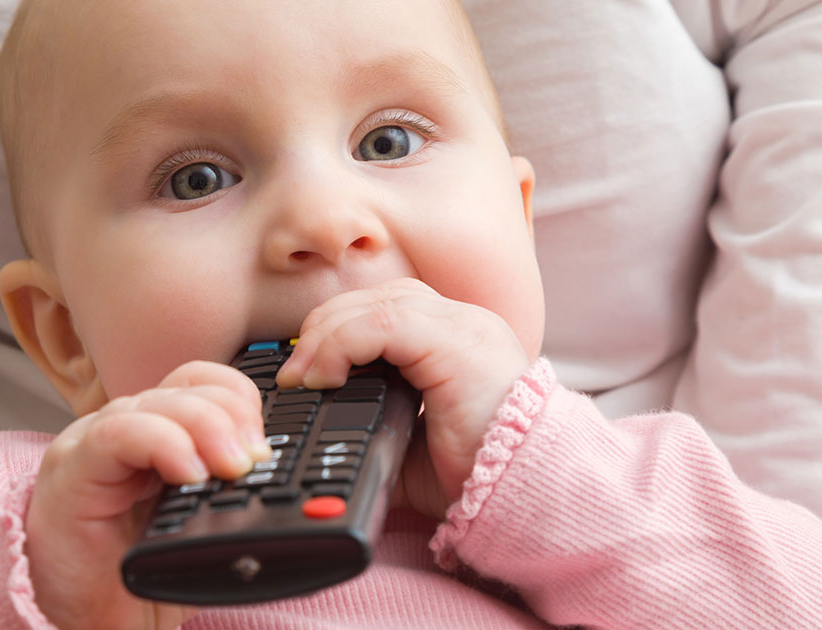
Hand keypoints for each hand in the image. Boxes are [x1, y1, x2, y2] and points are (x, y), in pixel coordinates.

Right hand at [24, 361, 270, 629]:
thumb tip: (283, 494)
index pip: (208, 384)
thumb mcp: (201, 532)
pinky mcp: (73, 465)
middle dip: (234, 418)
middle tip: (255, 462)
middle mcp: (131, 427)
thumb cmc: (135, 577)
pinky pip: (119, 432)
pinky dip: (163, 443)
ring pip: (160, 402)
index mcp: (163, 433)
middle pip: (190, 387)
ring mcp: (97, 440)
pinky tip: (190, 473)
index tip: (266, 448)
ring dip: (208, 429)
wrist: (84, 621)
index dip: (243, 403)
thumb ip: (234, 504)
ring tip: (232, 470)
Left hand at [276, 278, 530, 519]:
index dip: (335, 331)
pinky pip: (383, 323)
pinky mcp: (457, 341)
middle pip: (374, 298)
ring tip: (302, 378)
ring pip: (374, 304)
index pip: (383, 308)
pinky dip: (343, 344)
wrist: (528, 492)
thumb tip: (325, 439)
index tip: (303, 372)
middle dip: (322, 331)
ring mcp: (462, 326)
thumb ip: (374, 432)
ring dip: (326, 337)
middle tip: (293, 377)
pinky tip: (326, 376)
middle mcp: (461, 322)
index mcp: (453, 340)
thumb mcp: (410, 452)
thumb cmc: (481, 474)